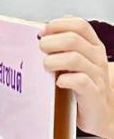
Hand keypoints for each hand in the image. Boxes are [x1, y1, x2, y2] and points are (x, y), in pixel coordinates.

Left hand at [40, 17, 113, 138]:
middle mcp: (96, 58)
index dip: (59, 25)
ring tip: (45, 66)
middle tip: (40, 49)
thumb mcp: (73, 63)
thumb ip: (61, 48)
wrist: (99, 113)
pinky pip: (80, 81)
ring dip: (54, 60)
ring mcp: (97, 76)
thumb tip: (40, 33)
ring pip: (75, 58)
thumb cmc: (81, 86)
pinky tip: (57, 82)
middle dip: (51, 42)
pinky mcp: (93, 94)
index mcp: (92, 47)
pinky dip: (65, 80)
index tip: (42, 32)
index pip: (79, 25)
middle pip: (73, 39)